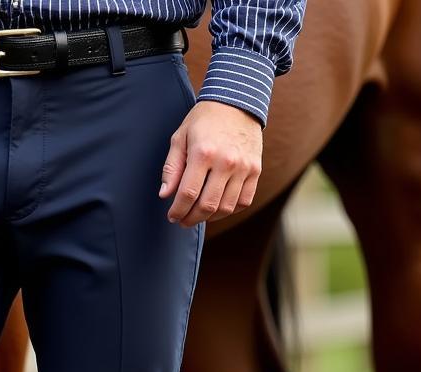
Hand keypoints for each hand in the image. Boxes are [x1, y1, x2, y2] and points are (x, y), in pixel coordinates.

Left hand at [160, 100, 262, 227]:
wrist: (237, 101)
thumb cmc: (204, 120)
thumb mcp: (180, 137)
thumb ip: (171, 167)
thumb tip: (165, 195)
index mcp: (203, 153)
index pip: (188, 194)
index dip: (178, 211)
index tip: (172, 216)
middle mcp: (226, 162)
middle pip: (207, 205)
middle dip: (191, 219)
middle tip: (183, 220)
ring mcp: (244, 167)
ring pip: (225, 208)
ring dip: (209, 217)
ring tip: (199, 214)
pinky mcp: (255, 169)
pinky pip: (243, 201)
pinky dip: (229, 210)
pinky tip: (218, 207)